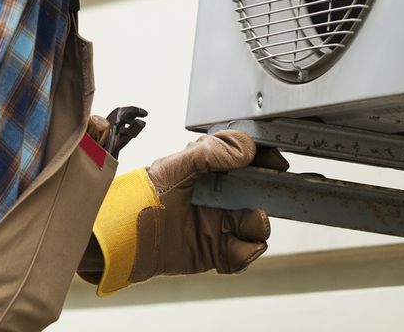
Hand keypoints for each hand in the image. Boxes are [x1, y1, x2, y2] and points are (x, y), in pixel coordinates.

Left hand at [84, 130, 287, 294]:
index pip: (249, 160)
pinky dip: (244, 253)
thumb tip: (245, 150)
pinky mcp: (218, 251)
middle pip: (262, 193)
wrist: (128, 237)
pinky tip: (231, 247)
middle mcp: (221, 196)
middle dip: (269, 195)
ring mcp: (221, 224)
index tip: (276, 163)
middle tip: (262, 197)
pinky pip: (245, 254)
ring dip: (256, 225)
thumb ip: (211, 152)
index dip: (265, 159)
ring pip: (258, 225)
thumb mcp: (176, 165)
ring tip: (241, 223)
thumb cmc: (146, 195)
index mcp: (212, 170)